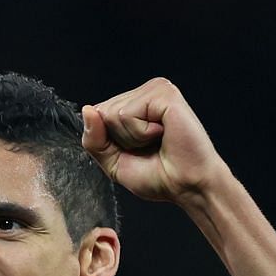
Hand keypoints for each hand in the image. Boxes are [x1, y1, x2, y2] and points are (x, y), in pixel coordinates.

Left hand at [81, 79, 229, 206]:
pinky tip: (162, 134)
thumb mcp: (114, 162)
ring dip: (131, 138)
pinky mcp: (163, 93)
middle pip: (102, 113)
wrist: (188, 186)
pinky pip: (127, 114)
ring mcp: (156, 89)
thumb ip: (94, 140)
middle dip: (120, 140)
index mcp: (135, 104)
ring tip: (157, 141)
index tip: (136, 151)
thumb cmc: (160, 176)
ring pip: (112, 113)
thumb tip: (87, 110)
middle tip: (149, 148)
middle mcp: (145, 92)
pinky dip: (140, 133)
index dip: (109, 142)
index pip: (97, 115)